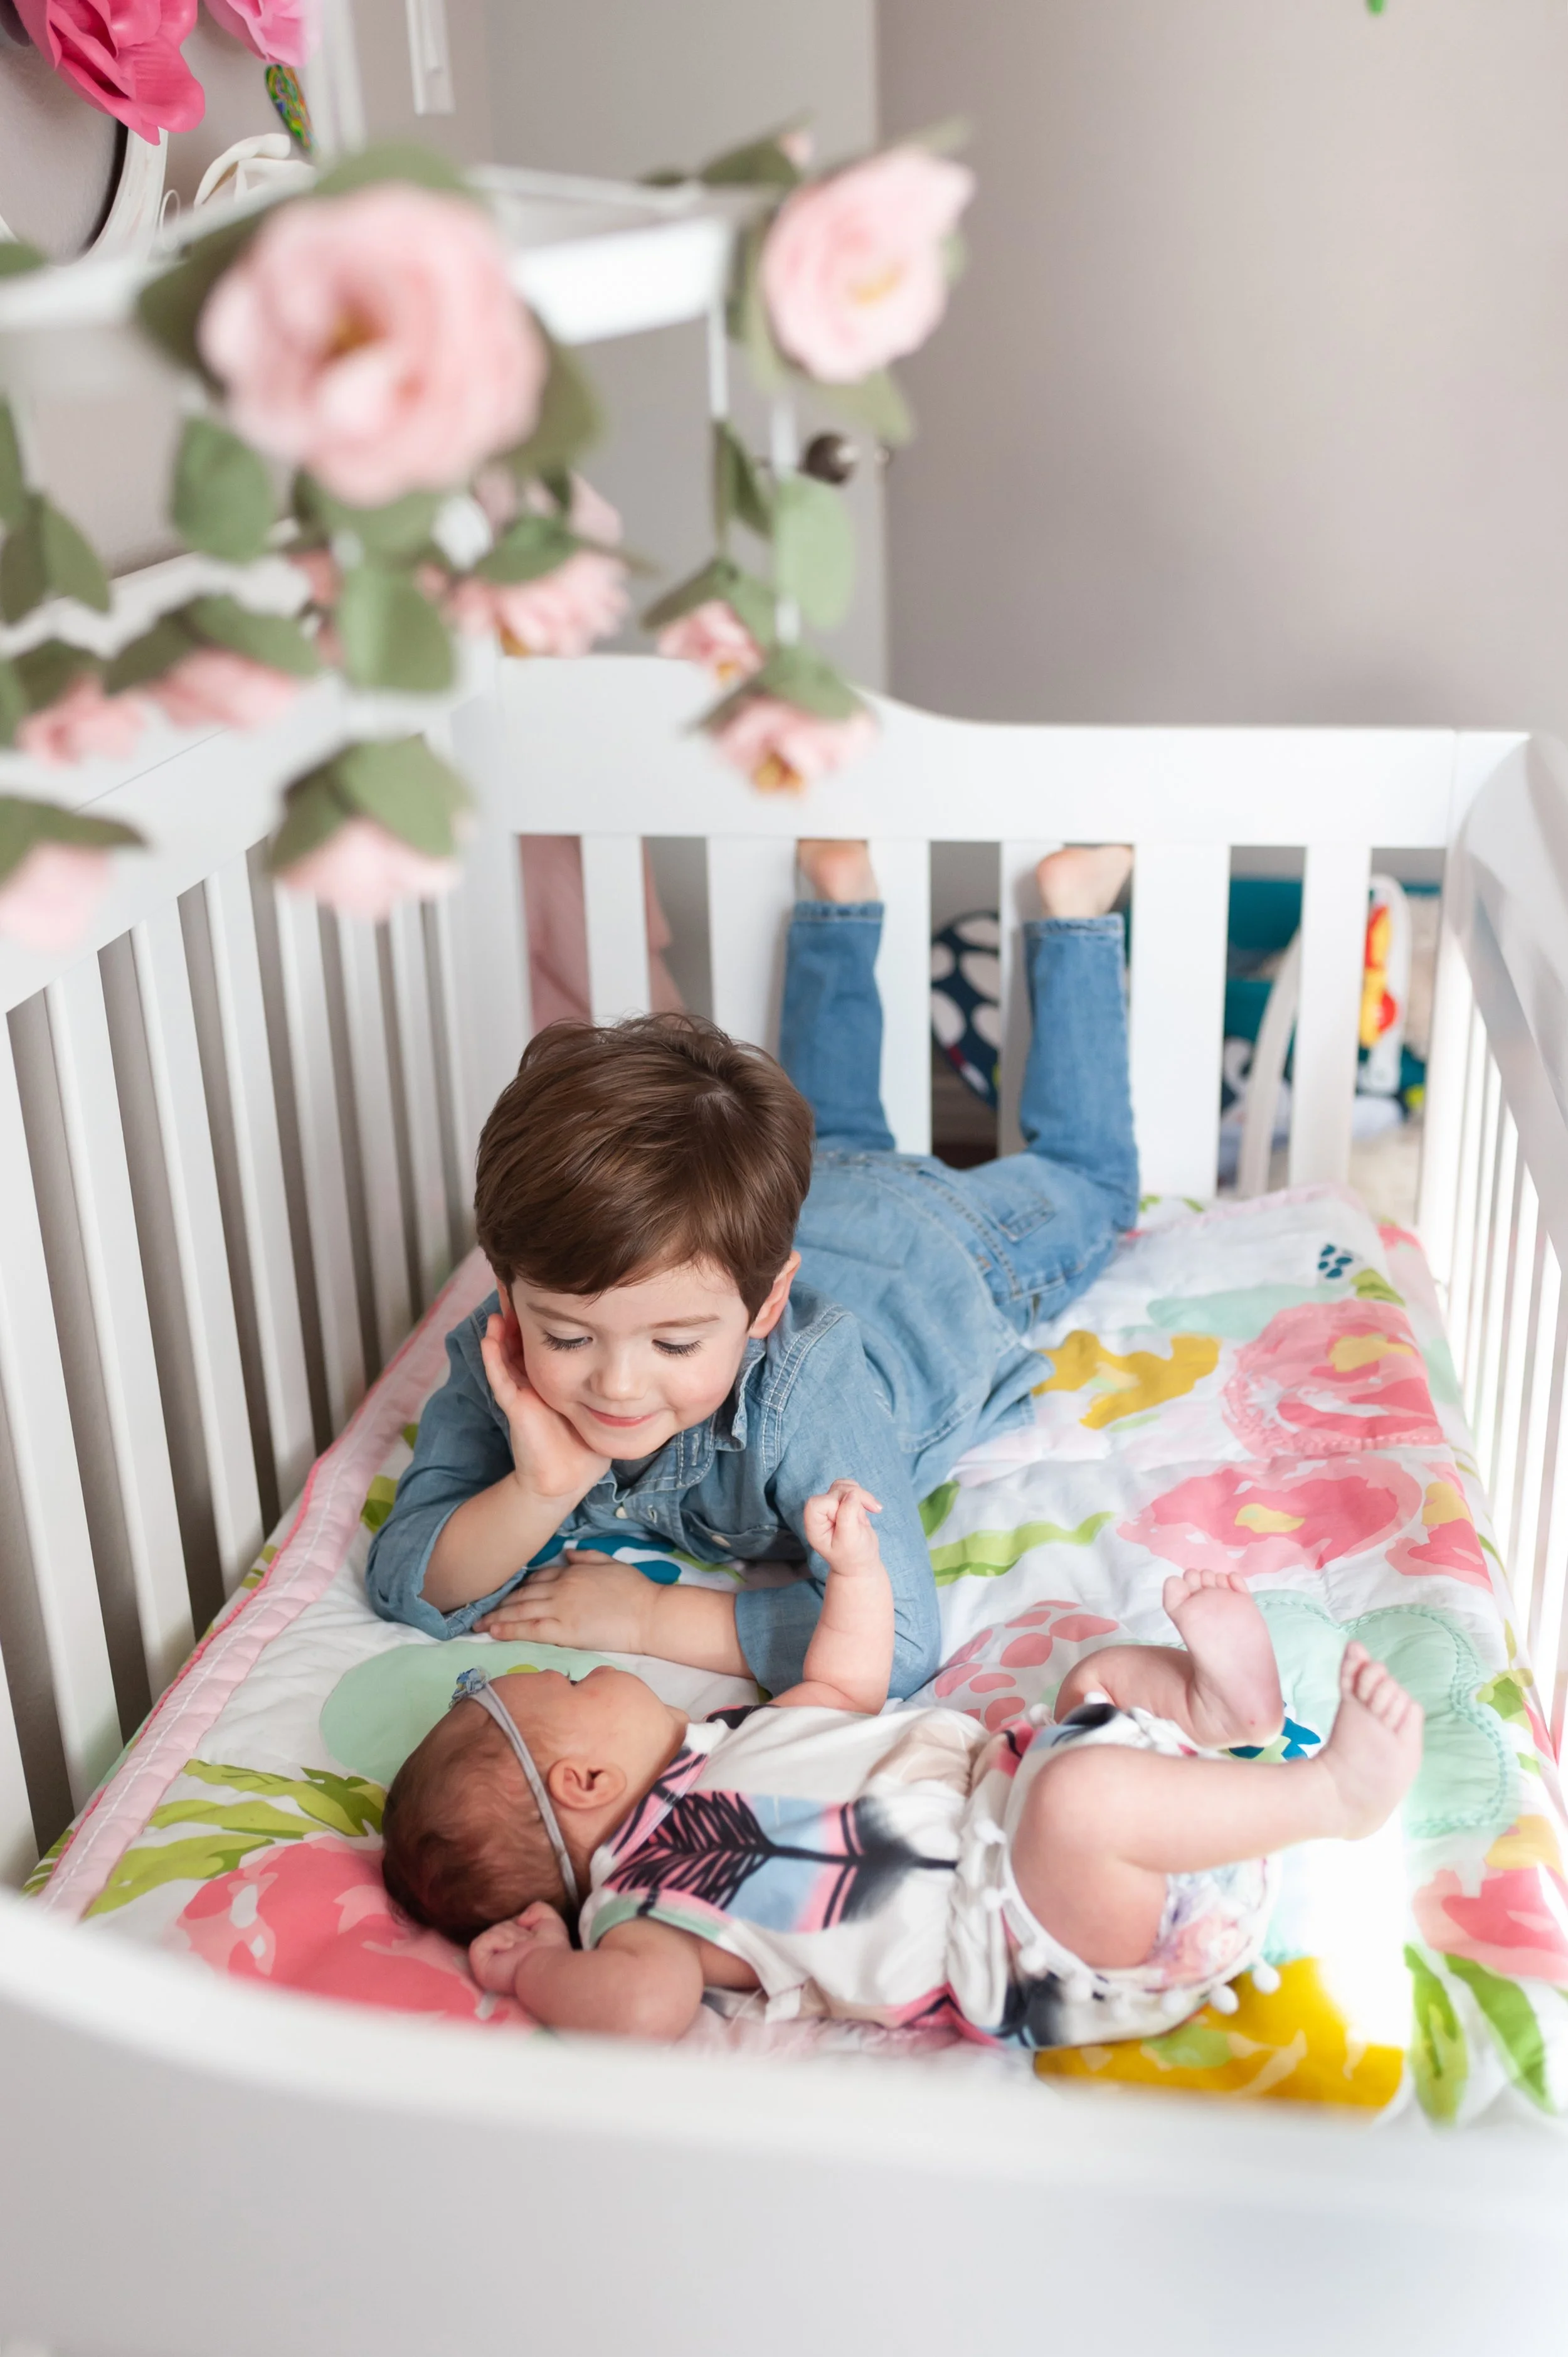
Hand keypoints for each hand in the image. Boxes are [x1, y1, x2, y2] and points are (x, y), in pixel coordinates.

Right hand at [470, 1901, 570, 1994]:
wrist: (546, 1966)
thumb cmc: (550, 1950)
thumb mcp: (549, 1921)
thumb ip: (537, 1909)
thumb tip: (520, 1918)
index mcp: (514, 1950)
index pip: (508, 1927)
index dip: (519, 1928)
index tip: (532, 1936)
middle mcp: (500, 1957)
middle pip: (500, 1927)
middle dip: (515, 1931)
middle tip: (526, 1944)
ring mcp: (489, 1964)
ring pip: (492, 1932)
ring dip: (509, 1936)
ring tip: (519, 1948)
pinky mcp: (480, 1967)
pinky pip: (479, 1943)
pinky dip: (495, 1940)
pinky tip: (509, 1947)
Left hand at [476, 1552, 654, 1652]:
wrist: (649, 1613)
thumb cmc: (636, 1589)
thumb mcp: (611, 1563)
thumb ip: (587, 1557)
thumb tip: (568, 1552)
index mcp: (572, 1572)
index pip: (537, 1577)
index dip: (518, 1586)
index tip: (504, 1592)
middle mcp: (561, 1587)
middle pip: (522, 1594)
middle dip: (499, 1602)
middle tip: (478, 1609)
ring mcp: (561, 1608)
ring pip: (520, 1611)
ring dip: (497, 1616)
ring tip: (478, 1623)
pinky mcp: (564, 1631)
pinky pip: (530, 1629)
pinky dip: (509, 1629)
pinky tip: (493, 1631)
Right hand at [481, 1304, 609, 1506]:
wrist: (566, 1478)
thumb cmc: (584, 1443)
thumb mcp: (598, 1401)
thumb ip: (607, 1379)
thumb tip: (636, 1352)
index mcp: (551, 1376)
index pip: (542, 1338)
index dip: (538, 1314)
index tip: (540, 1287)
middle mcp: (533, 1379)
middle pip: (519, 1339)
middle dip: (516, 1313)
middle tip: (510, 1284)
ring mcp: (520, 1391)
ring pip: (504, 1354)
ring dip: (500, 1330)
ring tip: (499, 1304)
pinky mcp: (514, 1406)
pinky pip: (500, 1378)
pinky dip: (493, 1358)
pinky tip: (490, 1338)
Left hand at [802, 1479, 883, 1575]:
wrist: (860, 1563)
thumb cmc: (853, 1556)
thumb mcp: (850, 1540)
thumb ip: (848, 1515)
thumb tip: (852, 1493)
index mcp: (814, 1525)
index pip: (819, 1503)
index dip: (837, 1506)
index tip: (850, 1522)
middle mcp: (819, 1514)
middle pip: (835, 1491)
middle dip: (855, 1501)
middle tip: (863, 1522)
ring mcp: (830, 1507)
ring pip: (844, 1486)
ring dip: (860, 1498)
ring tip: (864, 1518)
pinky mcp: (841, 1502)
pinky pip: (851, 1487)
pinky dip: (862, 1497)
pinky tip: (867, 1511)